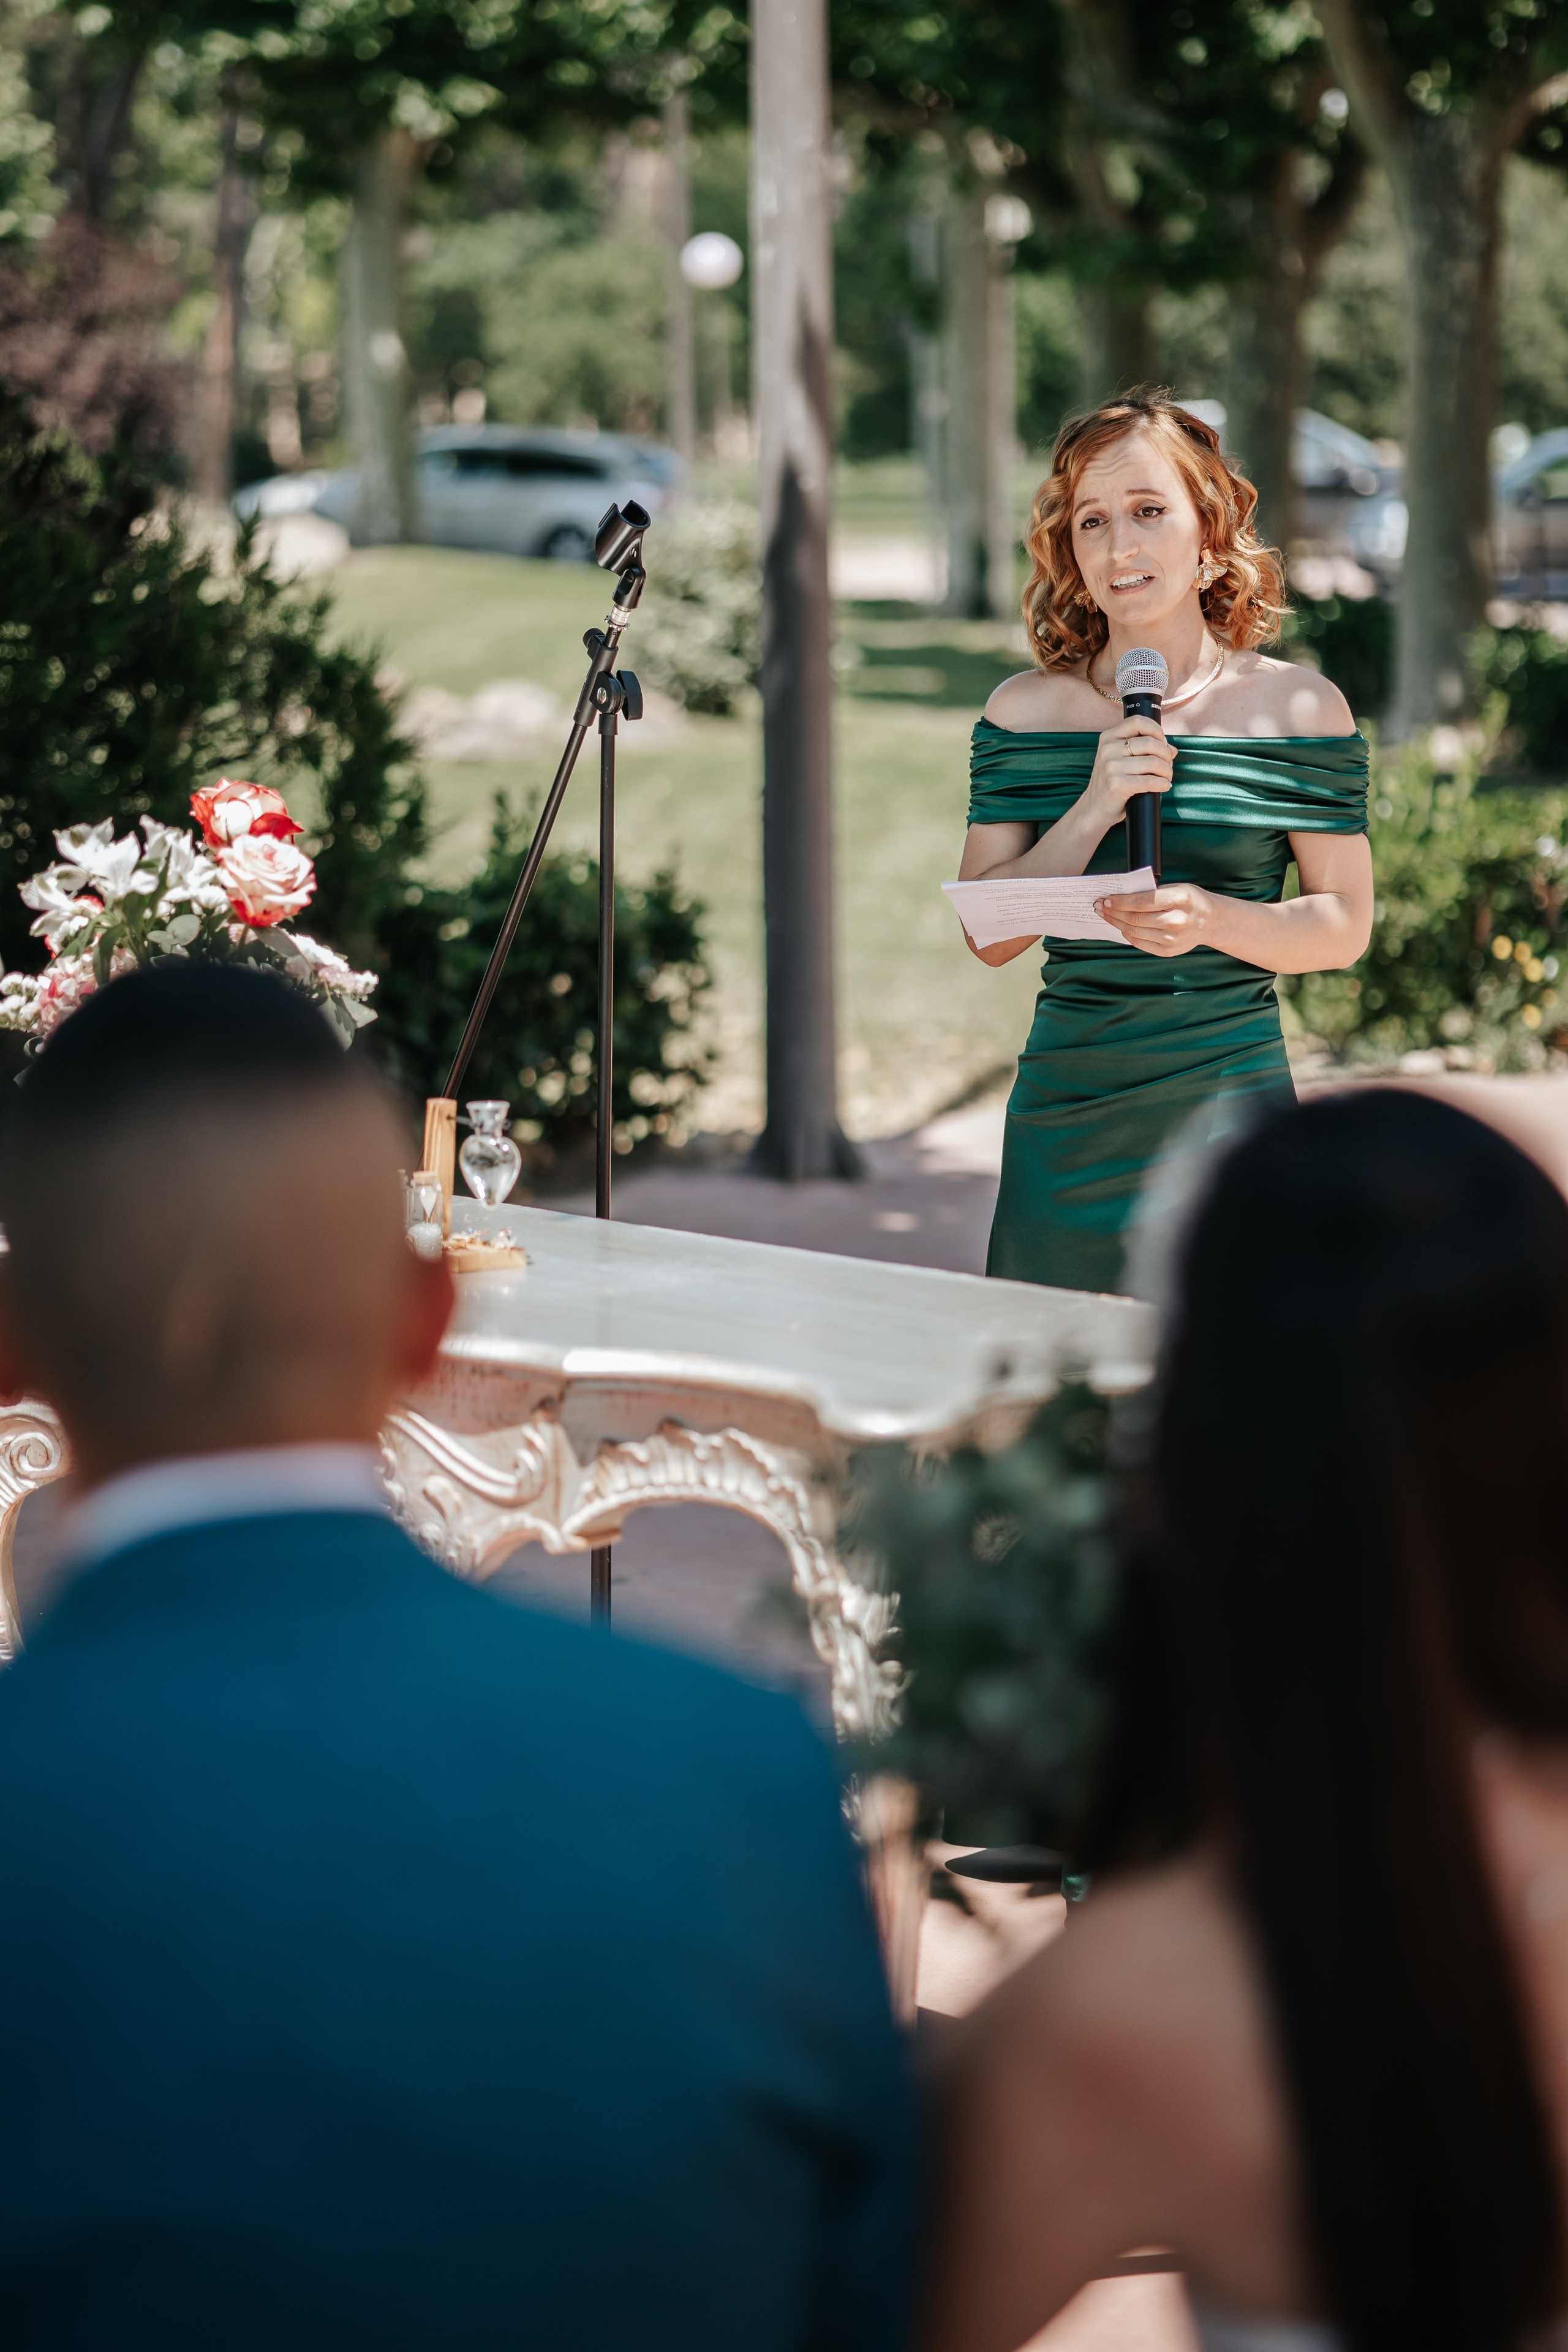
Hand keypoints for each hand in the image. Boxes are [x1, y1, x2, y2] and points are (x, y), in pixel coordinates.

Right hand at [1085, 715, 1174, 824]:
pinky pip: (1149, 781)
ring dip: (1167, 771)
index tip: (1163, 743)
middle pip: (1150, 743)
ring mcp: (1111, 767)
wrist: (1094, 807)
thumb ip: (1143, 749)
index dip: (1157, 730)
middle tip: (1168, 765)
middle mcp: (1108, 749)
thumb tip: (1171, 749)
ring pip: (1153, 762)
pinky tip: (1163, 786)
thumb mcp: (1121, 759)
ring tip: (1167, 777)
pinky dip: (1162, 784)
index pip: (1138, 721)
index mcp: (1108, 737)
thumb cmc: (1112, 782)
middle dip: (1166, 755)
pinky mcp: (1116, 784)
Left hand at [1095, 882, 1216, 957]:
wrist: (1209, 921)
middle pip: (1134, 918)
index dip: (1120, 902)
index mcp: (1179, 899)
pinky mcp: (1167, 951)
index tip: (1106, 899)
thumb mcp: (1176, 888)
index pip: (1141, 902)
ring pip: (1133, 931)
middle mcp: (1176, 921)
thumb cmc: (1189, 900)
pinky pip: (1139, 943)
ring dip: (1116, 923)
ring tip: (1105, 915)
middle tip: (1099, 906)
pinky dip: (1127, 934)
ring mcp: (1171, 939)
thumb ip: (1152, 892)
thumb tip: (1121, 896)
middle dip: (1112, 912)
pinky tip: (1120, 926)